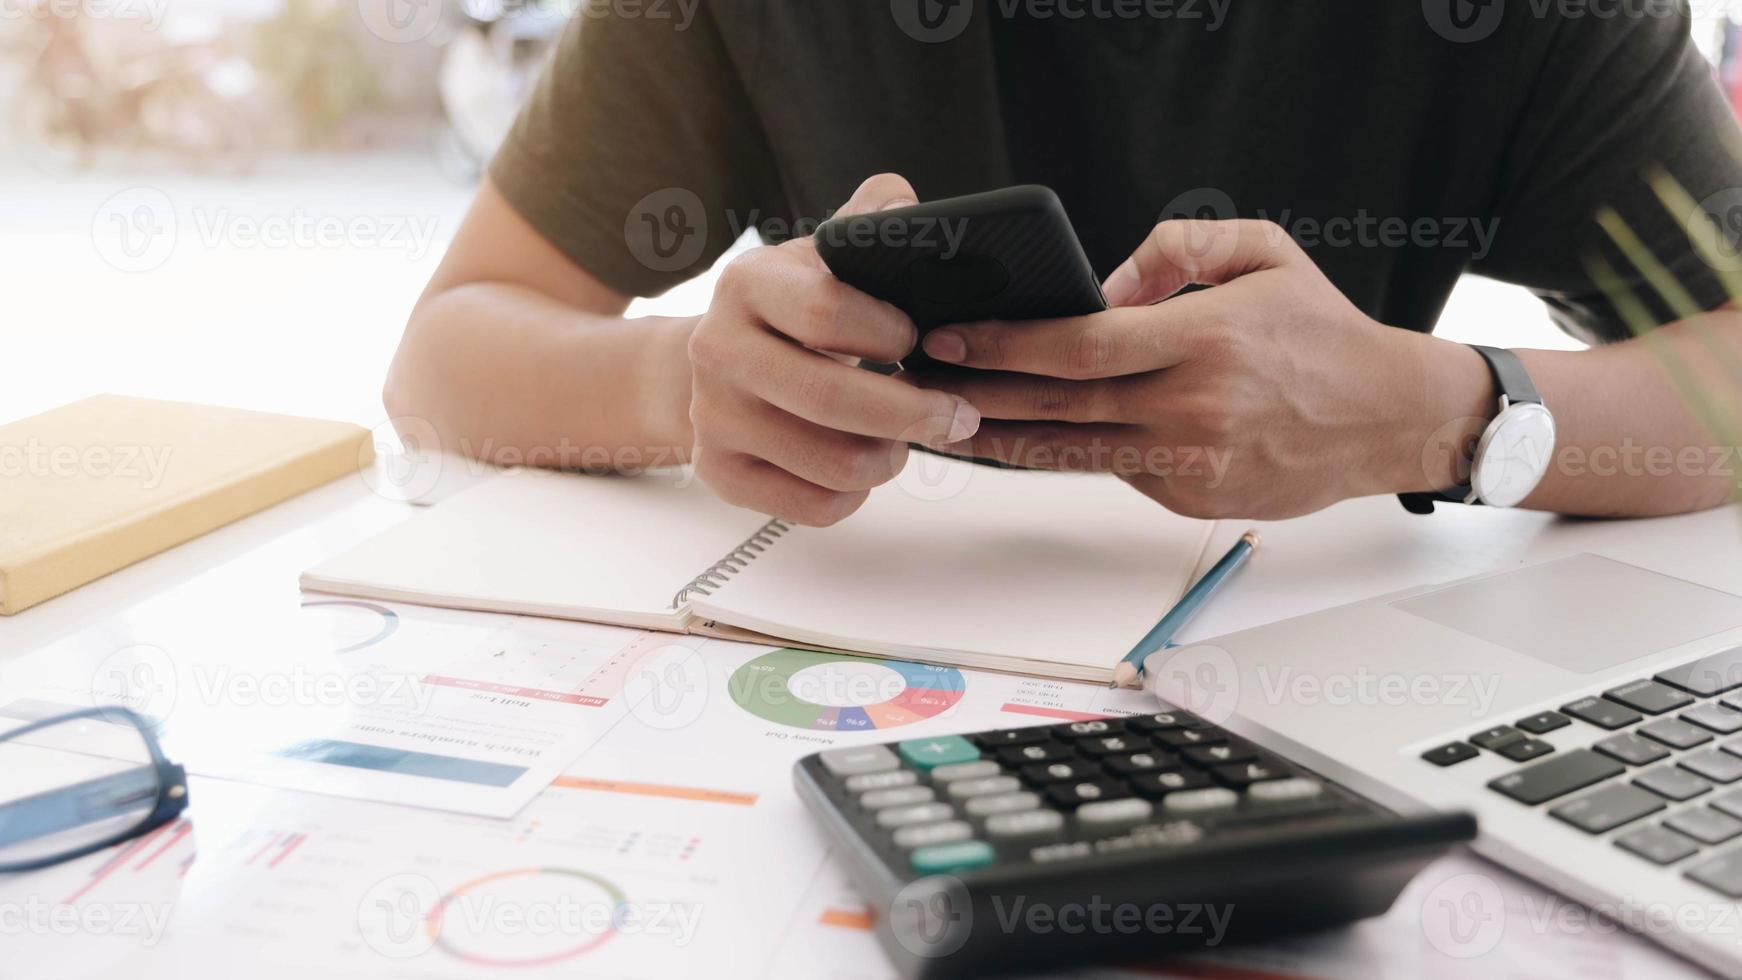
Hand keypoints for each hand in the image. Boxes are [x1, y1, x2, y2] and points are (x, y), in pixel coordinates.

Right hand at [688, 174, 982, 525]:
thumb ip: (870, 220)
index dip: (889, 333)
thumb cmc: (793, 309)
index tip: (917, 339)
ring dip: (889, 457)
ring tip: (907, 438)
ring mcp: (713, 416)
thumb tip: (909, 208)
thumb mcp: (824, 253)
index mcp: (748, 283)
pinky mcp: (720, 471)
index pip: (825, 311)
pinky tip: (863, 465)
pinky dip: (855, 495)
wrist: (719, 362)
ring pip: (832, 463)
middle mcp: (716, 349)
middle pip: (831, 399)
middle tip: (959, 413)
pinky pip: (812, 506)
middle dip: (914, 411)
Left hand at [910, 219, 1483, 518]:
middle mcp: (1190, 406)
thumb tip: (1104, 281)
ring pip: (1071, 451)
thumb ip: (1178, 248)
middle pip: (1056, 406)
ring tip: (947, 421)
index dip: (1004, 345)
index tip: (951, 337)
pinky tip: (1027, 434)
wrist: (1387, 417)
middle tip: (920, 383)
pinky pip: (1114, 468)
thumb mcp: (1264, 252)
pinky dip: (1072, 450)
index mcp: (1203, 340)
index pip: (1078, 346)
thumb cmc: (1321, 333)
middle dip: (977, 394)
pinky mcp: (1188, 496)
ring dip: (1000, 439)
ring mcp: (1186, 460)